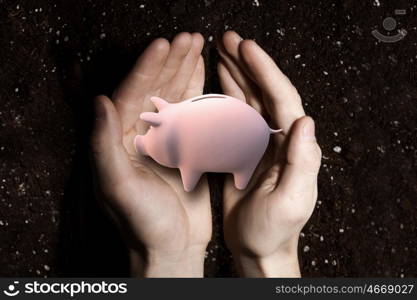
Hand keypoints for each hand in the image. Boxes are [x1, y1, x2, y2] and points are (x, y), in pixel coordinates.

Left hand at [90, 33, 210, 276]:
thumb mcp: (117, 186)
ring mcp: (165, 140)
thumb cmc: (143, 222)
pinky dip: (198, 92)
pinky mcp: (186, 148)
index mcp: (120, 141)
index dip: (147, 68)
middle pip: (155, 89)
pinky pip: (192, 114)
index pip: (131, 95)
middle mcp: (141, 135)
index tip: (163, 44)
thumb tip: (100, 100)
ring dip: (185, 69)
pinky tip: (204, 74)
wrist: (172, 247)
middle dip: (171, 61)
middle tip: (188, 36)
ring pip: (175, 96)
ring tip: (197, 44)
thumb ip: (104, 144)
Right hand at [217, 31, 321, 276]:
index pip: (282, 99)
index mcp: (293, 147)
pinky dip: (225, 98)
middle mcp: (278, 139)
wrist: (260, 248)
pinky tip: (216, 84)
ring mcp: (260, 143)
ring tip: (221, 51)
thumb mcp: (292, 201)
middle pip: (264, 91)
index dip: (265, 71)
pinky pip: (234, 118)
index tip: (246, 48)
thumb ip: (302, 161)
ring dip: (236, 74)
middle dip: (247, 63)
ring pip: (248, 100)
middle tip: (228, 38)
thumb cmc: (274, 230)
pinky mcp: (244, 151)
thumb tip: (306, 120)